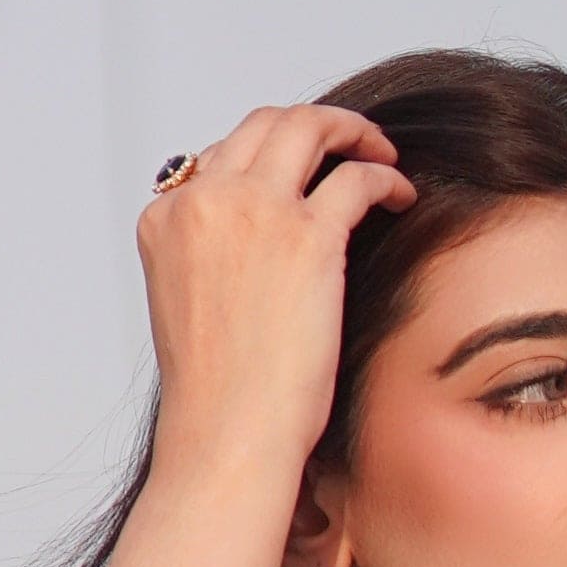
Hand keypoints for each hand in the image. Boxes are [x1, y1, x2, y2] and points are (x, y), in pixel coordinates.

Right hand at [139, 102, 413, 492]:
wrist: (225, 441)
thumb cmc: (214, 401)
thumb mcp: (187, 310)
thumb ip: (207, 260)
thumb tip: (250, 250)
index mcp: (166, 219)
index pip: (217, 159)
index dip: (263, 160)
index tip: (296, 176)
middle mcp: (205, 201)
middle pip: (262, 125)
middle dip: (310, 125)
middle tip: (346, 143)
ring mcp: (255, 210)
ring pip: (307, 126)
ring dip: (349, 129)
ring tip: (380, 152)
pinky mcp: (307, 236)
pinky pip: (356, 177)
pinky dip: (383, 175)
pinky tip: (400, 194)